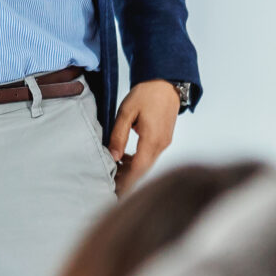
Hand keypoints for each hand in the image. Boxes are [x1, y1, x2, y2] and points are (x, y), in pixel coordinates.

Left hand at [107, 80, 182, 194]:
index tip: (116, 193)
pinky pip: (150, 156)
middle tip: (110, 185)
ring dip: (131, 170)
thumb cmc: (146, 94)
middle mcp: (161, 144)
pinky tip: (124, 158)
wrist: (166, 82)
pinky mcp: (164, 139)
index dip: (127, 182)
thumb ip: (118, 135)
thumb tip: (112, 157)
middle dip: (127, 179)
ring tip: (113, 171)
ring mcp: (164, 142)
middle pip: (143, 169)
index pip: (139, 169)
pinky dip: (137, 161)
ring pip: (147, 163)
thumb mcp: (126, 112)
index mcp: (152, 139)